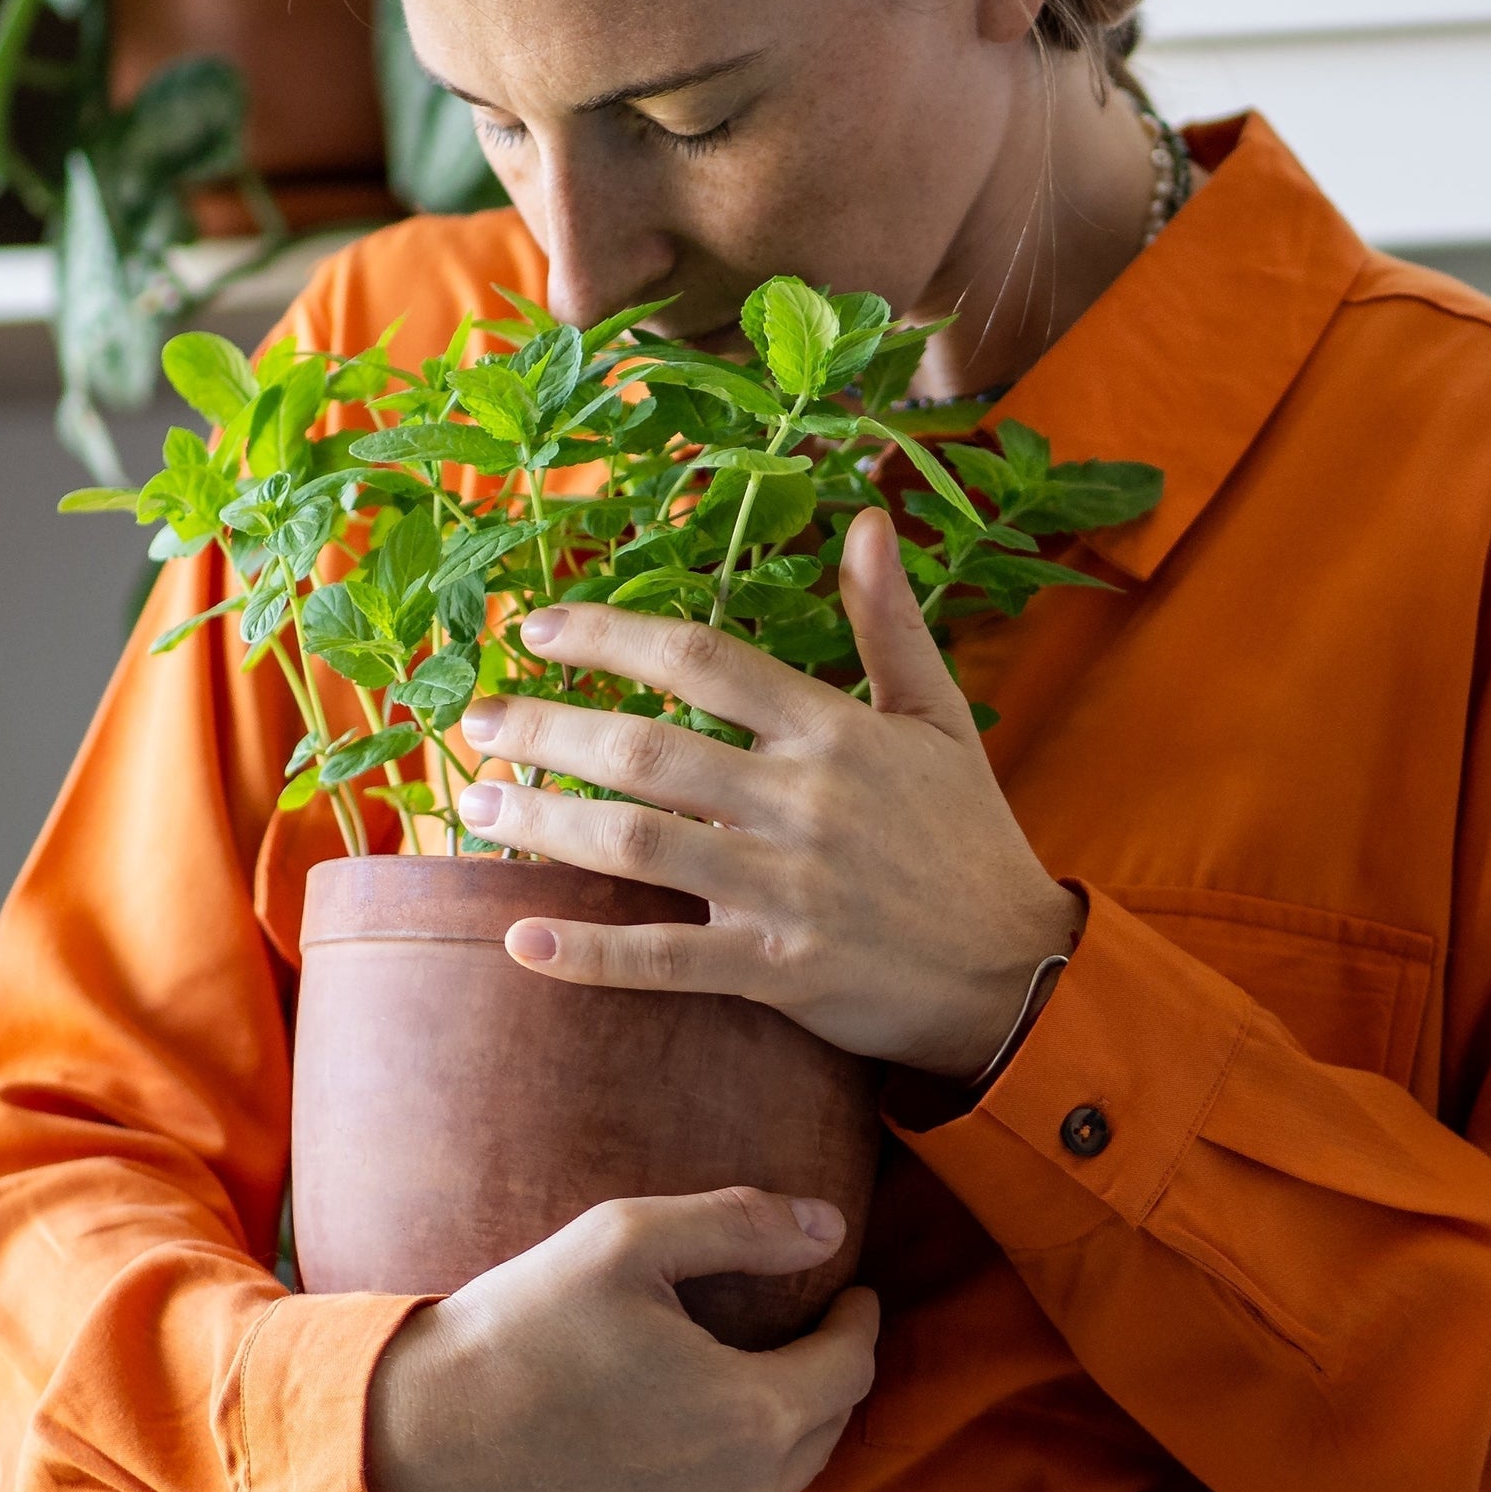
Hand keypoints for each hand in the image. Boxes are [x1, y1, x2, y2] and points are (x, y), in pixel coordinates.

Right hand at [364, 1189, 881, 1491]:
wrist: (415, 1443)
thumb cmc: (520, 1330)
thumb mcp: (626, 1240)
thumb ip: (743, 1224)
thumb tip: (832, 1227)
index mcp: (754, 1418)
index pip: (852, 1366)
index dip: (856, 1320)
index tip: (848, 1292)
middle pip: (822, 1431)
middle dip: (814, 1377)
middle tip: (787, 1334)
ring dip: (766, 1444)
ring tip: (723, 1393)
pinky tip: (673, 1461)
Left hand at [454, 508, 1086, 1074]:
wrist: (1015, 971)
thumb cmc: (968, 836)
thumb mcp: (939, 716)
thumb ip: (890, 621)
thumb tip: (867, 520)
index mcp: (833, 731)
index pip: (704, 660)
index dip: (612, 635)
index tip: (536, 627)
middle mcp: (801, 801)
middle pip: (648, 750)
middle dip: (549, 729)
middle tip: (477, 721)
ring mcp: (785, 887)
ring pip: (639, 846)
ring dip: (544, 824)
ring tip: (475, 809)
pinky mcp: (777, 967)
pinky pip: (666, 959)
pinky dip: (591, 953)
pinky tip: (522, 939)